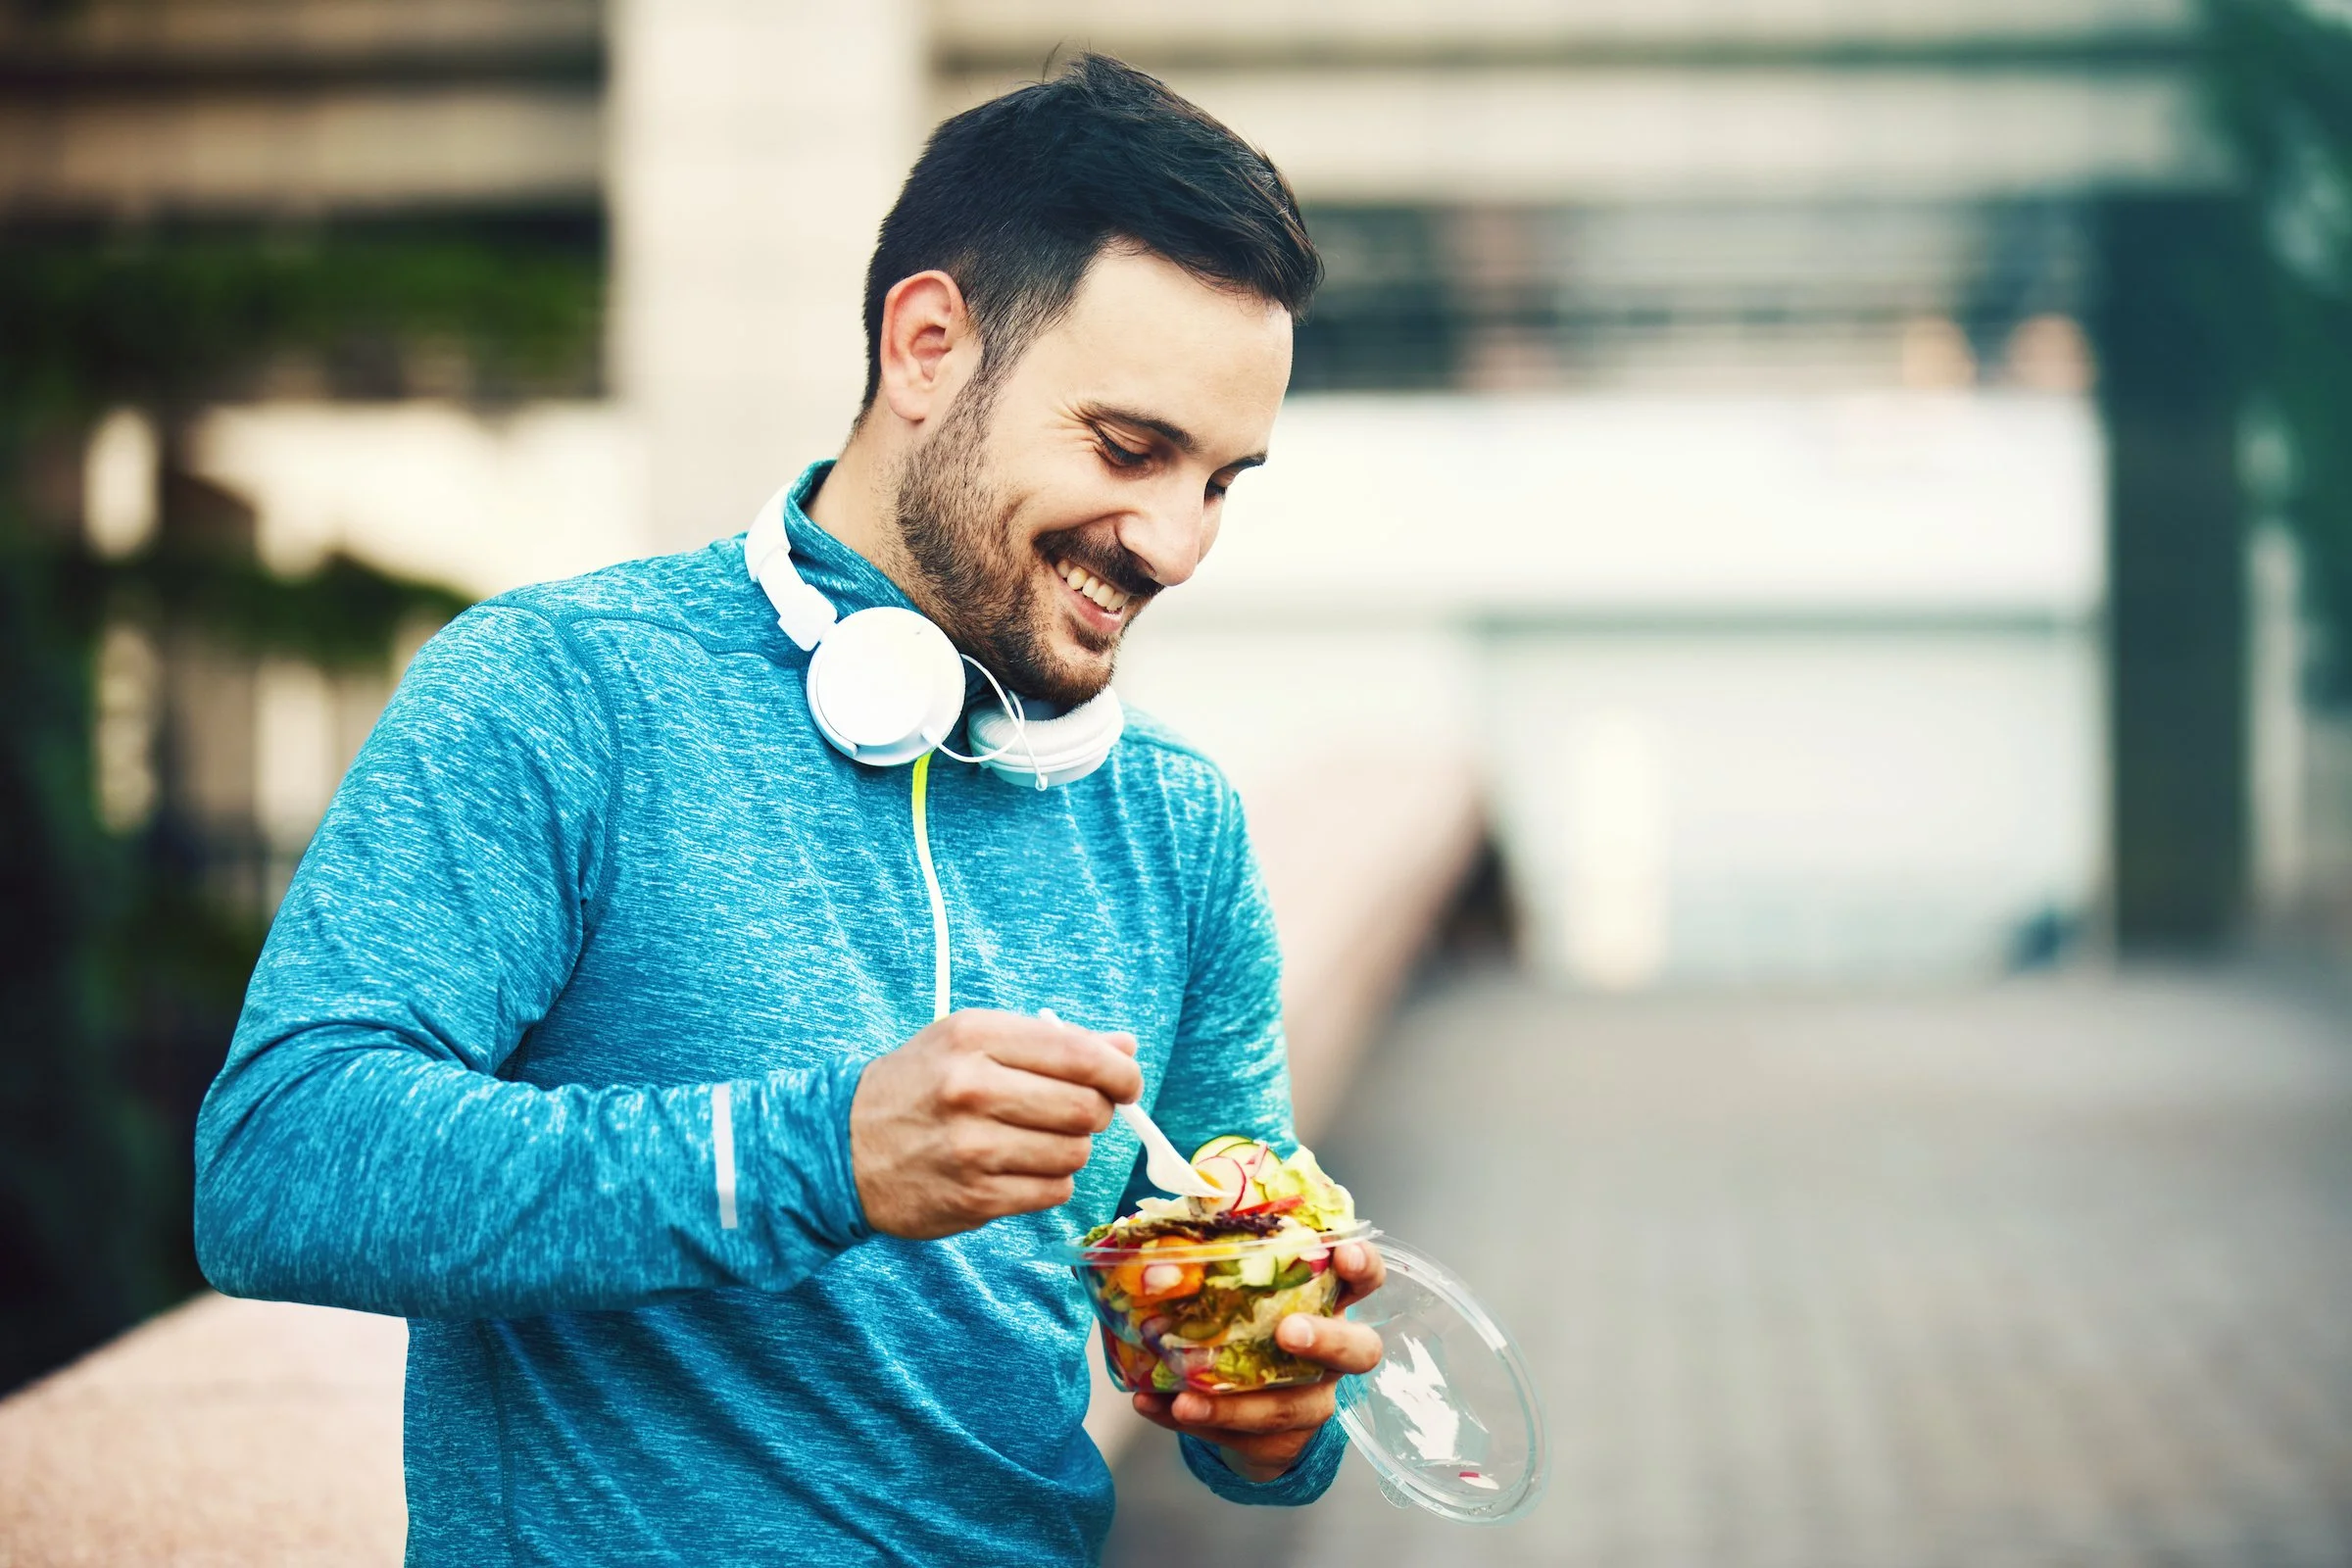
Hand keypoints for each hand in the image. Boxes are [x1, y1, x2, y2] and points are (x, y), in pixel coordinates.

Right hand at [850, 1009, 1141, 1239]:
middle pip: (1086, 1107)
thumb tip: (1127, 1048)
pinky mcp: (973, 1198)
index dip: (1119, 1071)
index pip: (1079, 1053)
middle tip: (1077, 1112)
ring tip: (1037, 1140)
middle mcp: (972, 1089)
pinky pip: (1052, 1192)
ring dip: (1070, 1149)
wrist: (841, 1146)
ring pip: (1074, 1153)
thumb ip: (1053, 1043)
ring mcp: (972, 1148)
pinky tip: (1019, 1168)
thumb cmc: (920, 1086)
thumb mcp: (974, 1041)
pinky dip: (1049, 1182)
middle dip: (1097, 1112)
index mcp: (975, 1037)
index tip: (1127, 1082)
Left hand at [1130, 1239, 1386, 1481]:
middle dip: (1325, 1340)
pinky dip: (1192, 1422)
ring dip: (1231, 1405)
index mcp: (1327, 1306)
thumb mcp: (1242, 1298)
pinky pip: (1238, 1437)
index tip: (1341, 1254)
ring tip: (1183, 1401)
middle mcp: (1332, 1358)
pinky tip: (1152, 1405)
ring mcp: (1311, 1403)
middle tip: (1288, 1333)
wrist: (1252, 1414)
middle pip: (1356, 1351)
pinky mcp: (1281, 1443)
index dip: (1361, 1266)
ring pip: (1285, 1408)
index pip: (1365, 1280)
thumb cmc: (1250, 1334)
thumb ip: (1214, 1276)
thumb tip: (1155, 1261)